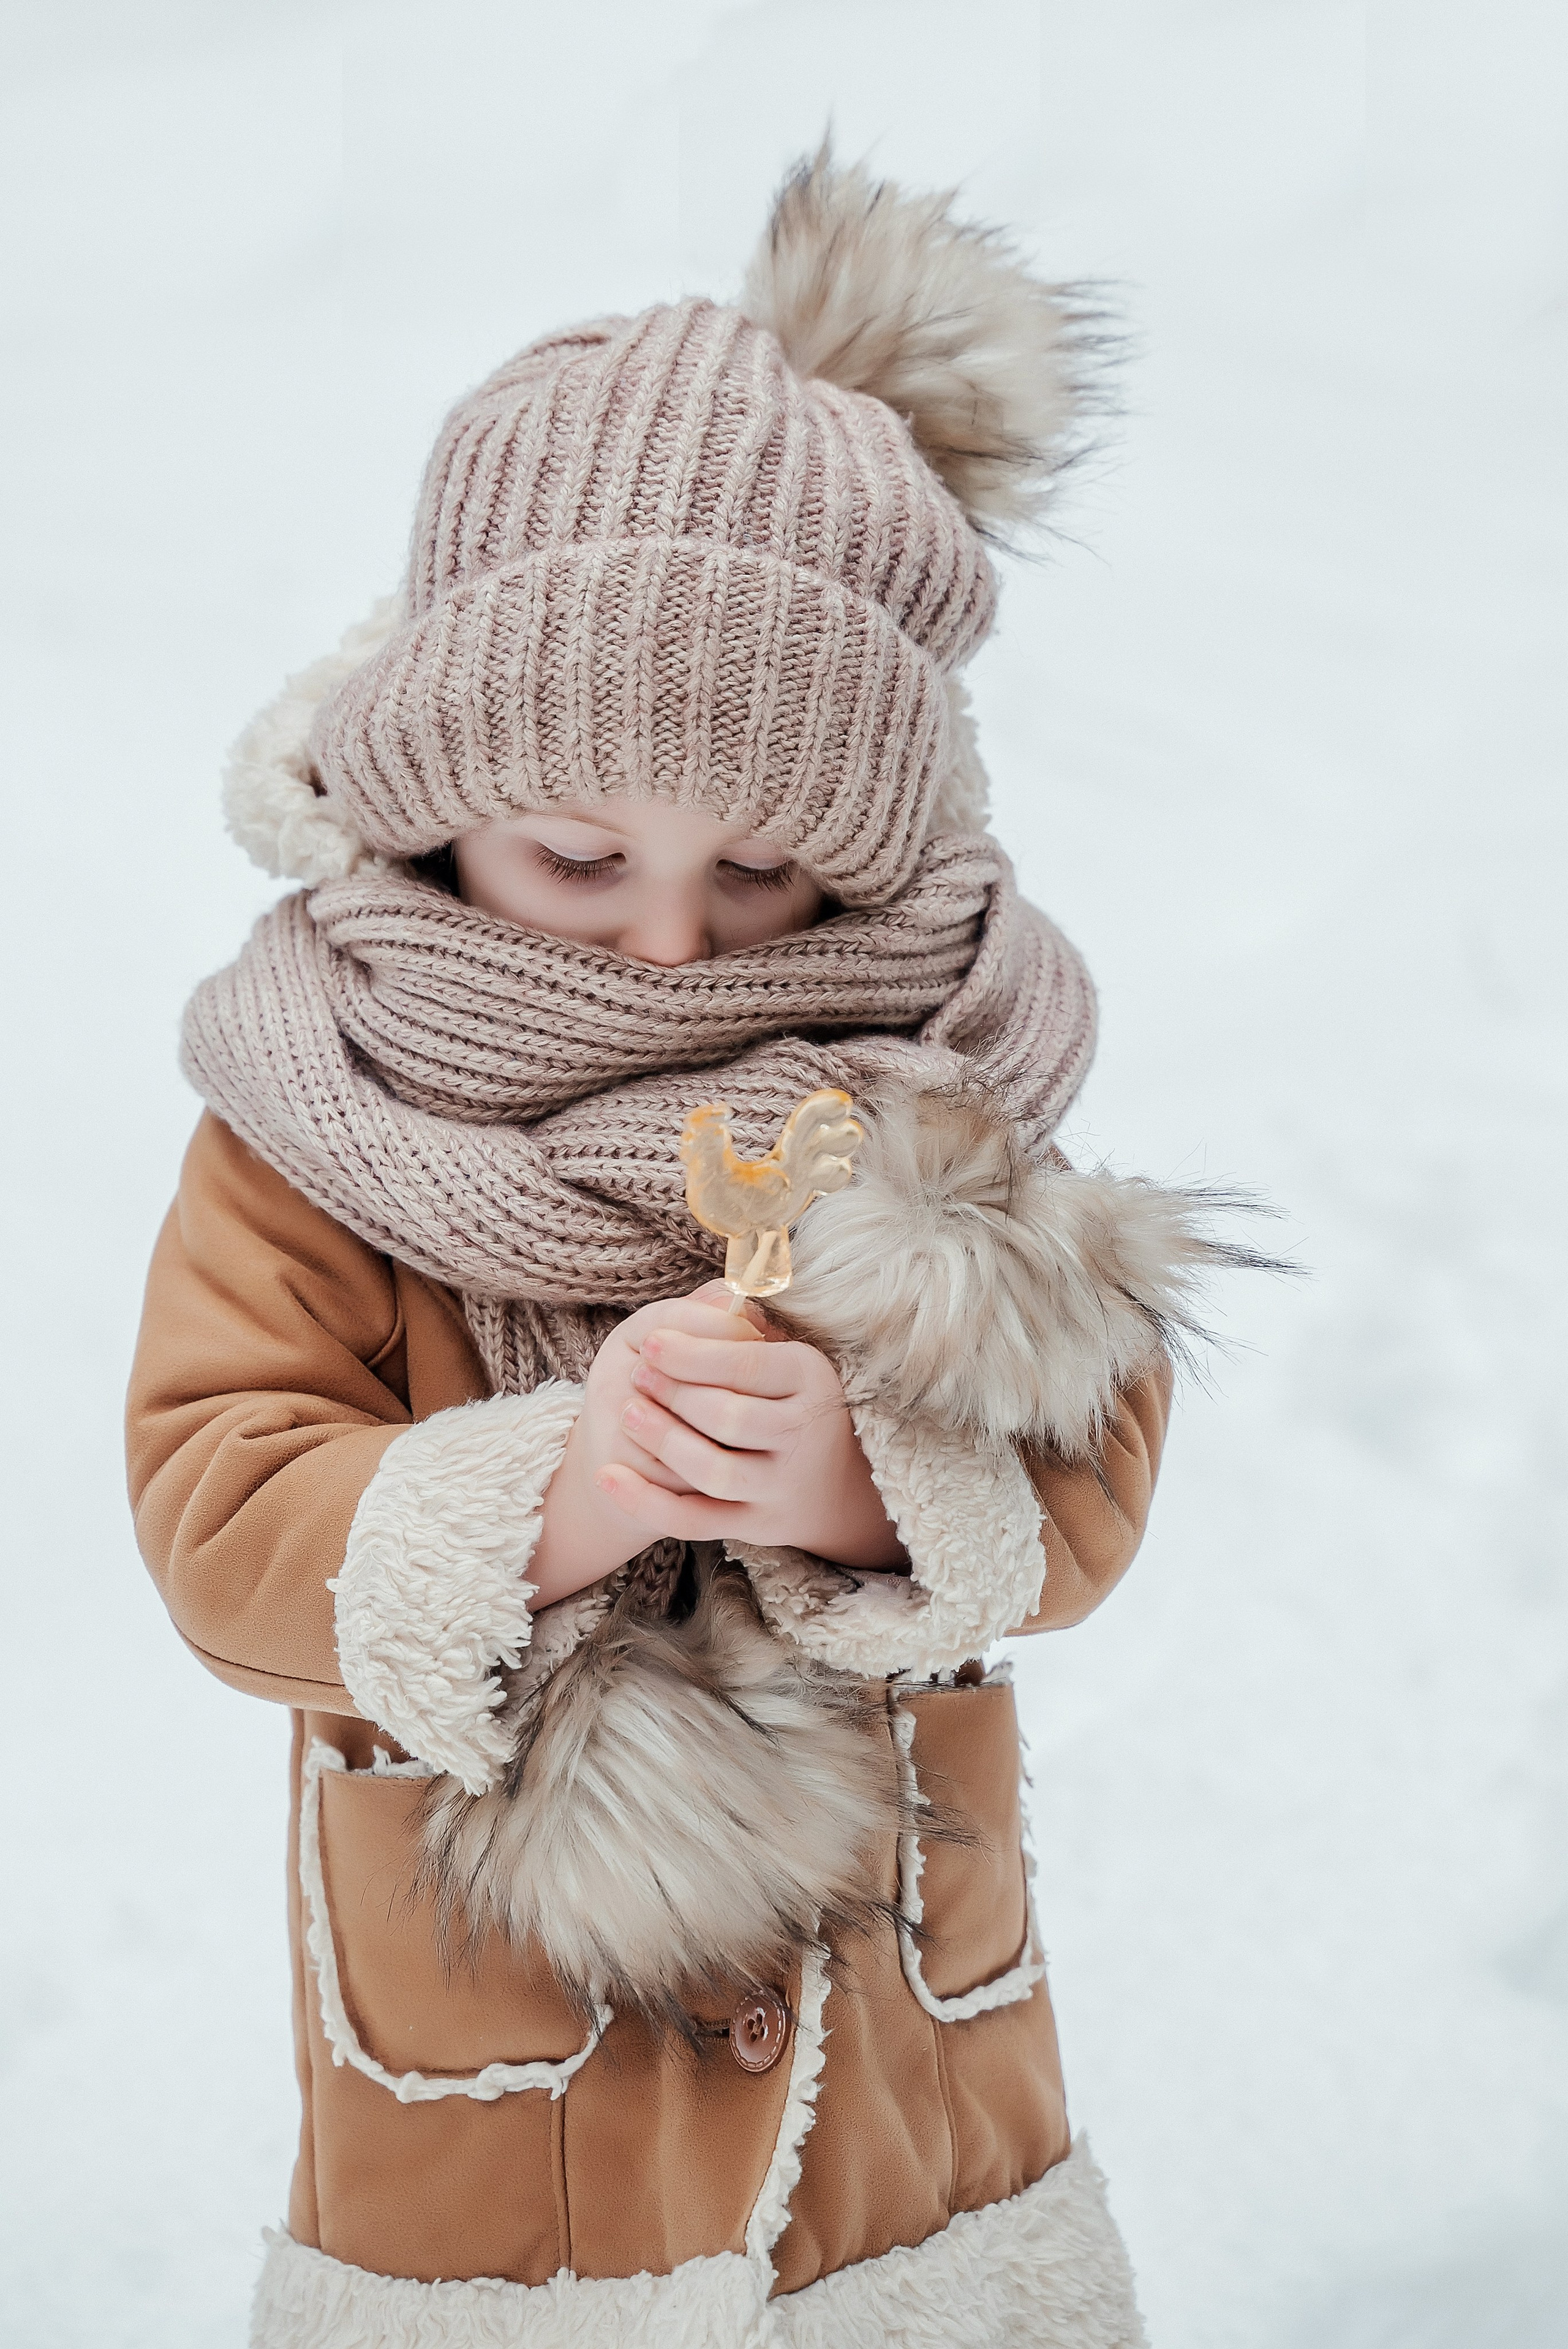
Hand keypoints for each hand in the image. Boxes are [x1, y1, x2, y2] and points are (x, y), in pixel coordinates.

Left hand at [604, 1281, 905, 1569]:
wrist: (825, 1481)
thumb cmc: (784, 1396)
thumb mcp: (781, 1351)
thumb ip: (742, 1322)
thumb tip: (717, 1296)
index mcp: (814, 1379)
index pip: (748, 1364)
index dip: (694, 1354)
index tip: (652, 1342)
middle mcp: (805, 1436)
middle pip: (730, 1416)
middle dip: (675, 1394)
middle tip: (639, 1375)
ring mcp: (781, 1487)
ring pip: (714, 1472)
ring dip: (664, 1441)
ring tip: (629, 1412)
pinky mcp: (756, 1526)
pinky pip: (693, 1521)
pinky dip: (646, 1502)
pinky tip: (607, 1477)